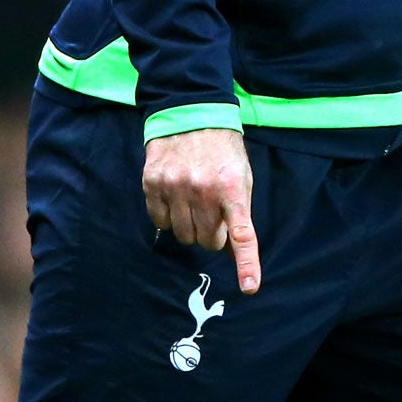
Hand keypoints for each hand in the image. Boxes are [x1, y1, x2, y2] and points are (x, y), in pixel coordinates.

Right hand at [143, 128, 261, 293]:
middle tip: (212, 212)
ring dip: (190, 227)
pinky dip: (168, 217)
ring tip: (193, 203)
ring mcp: (175, 187)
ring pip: (183, 235)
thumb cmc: (222, 149)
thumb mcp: (240, 177)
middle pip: (207, 241)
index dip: (247, 263)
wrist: (190, 113)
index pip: (241, 233)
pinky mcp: (152, 184)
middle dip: (212, 233)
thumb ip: (239, 214)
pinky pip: (160, 221)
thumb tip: (234, 253)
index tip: (249, 288)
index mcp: (231, 187)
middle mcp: (203, 190)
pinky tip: (175, 196)